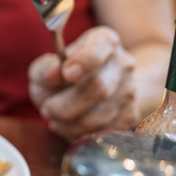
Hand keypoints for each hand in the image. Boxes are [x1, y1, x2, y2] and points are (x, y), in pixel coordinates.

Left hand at [28, 26, 139, 140]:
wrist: (88, 90)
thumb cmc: (62, 76)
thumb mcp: (45, 67)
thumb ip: (44, 68)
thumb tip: (54, 73)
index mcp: (104, 41)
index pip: (101, 46)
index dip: (84, 61)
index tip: (66, 73)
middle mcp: (123, 63)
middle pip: (99, 88)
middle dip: (65, 105)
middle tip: (47, 109)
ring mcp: (130, 90)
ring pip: (100, 116)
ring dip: (69, 123)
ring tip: (55, 119)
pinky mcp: (130, 115)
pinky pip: (104, 132)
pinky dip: (79, 134)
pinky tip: (69, 127)